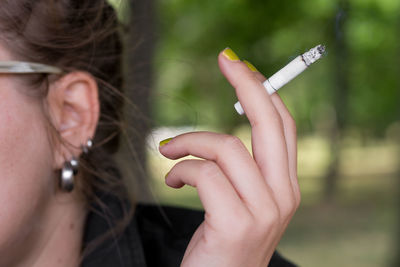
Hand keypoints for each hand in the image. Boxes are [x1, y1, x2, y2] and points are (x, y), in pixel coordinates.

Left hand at [158, 48, 299, 266]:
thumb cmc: (222, 245)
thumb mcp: (240, 203)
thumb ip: (242, 171)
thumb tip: (230, 134)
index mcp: (284, 187)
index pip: (283, 127)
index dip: (265, 92)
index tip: (244, 68)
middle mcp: (283, 195)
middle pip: (270, 123)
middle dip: (249, 84)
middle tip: (227, 60)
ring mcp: (264, 210)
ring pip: (227, 147)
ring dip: (189, 141)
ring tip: (169, 152)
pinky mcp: (238, 223)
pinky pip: (205, 173)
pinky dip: (181, 170)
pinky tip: (172, 181)